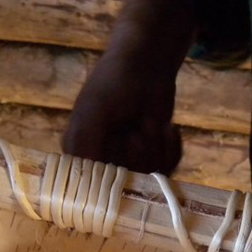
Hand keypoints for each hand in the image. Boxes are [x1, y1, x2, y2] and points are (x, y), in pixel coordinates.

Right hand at [62, 0, 195, 173]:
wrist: (146, 64)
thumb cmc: (114, 82)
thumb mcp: (94, 109)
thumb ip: (85, 142)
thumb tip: (82, 180)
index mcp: (80, 153)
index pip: (92, 187)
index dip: (111, 178)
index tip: (123, 153)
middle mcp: (104, 162)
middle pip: (126, 186)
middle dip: (138, 157)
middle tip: (137, 131)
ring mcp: (131, 162)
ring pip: (148, 178)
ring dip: (156, 149)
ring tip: (151, 122)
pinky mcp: (154, 158)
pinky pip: (168, 170)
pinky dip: (171, 149)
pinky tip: (167, 128)